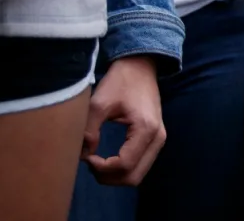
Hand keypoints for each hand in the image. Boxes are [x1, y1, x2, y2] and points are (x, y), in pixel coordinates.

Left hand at [82, 56, 165, 185]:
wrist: (140, 66)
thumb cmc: (120, 81)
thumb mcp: (99, 103)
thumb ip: (89, 131)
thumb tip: (83, 155)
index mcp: (146, 128)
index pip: (124, 164)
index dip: (101, 168)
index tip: (86, 158)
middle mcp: (157, 137)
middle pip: (133, 177)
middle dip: (108, 177)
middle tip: (90, 163)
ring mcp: (159, 139)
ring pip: (137, 174)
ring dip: (115, 175)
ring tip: (97, 162)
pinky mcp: (155, 138)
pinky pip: (140, 165)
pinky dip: (123, 169)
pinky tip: (107, 159)